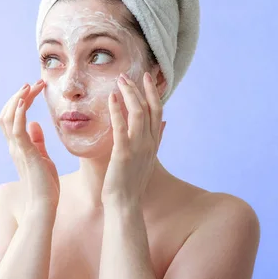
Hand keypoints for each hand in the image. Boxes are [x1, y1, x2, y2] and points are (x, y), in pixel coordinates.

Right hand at [0, 79, 59, 212]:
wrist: (45, 205)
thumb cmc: (45, 184)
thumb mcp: (42, 157)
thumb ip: (37, 141)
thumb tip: (34, 124)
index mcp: (18, 146)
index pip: (13, 117)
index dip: (21, 100)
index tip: (34, 88)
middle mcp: (14, 145)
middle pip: (7, 113)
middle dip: (19, 95)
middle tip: (34, 83)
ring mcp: (17, 149)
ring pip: (8, 117)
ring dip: (18, 99)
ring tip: (29, 86)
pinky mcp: (25, 153)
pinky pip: (16, 129)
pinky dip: (19, 112)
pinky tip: (25, 100)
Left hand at [101, 72, 165, 207]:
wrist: (125, 204)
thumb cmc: (132, 183)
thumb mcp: (148, 158)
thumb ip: (156, 139)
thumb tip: (165, 123)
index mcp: (154, 143)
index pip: (158, 112)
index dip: (154, 93)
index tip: (148, 78)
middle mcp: (149, 143)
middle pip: (149, 109)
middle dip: (141, 89)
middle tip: (131, 73)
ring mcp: (138, 147)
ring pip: (138, 113)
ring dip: (130, 94)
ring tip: (121, 80)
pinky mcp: (123, 153)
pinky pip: (121, 127)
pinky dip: (117, 110)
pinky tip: (112, 98)